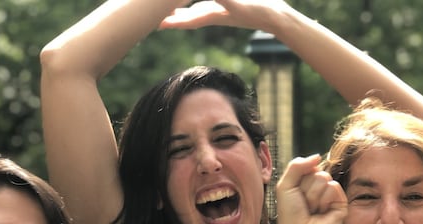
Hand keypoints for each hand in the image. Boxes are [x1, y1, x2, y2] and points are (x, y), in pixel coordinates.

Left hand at [159, 0, 293, 34]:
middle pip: (184, 17)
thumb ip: (225, 0)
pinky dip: (190, 3)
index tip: (154, 23)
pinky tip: (186, 2)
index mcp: (213, 14)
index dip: (170, 21)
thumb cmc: (260, 11)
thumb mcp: (241, 3)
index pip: (187, 19)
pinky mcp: (224, 4)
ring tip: (160, 10)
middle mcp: (212, 13)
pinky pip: (202, 4)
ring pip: (191, 10)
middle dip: (166, 17)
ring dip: (176, 10)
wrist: (276, 17)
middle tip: (146, 18)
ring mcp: (217, 9)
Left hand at [275, 155, 346, 223]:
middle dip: (307, 189)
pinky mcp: (341, 204)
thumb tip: (317, 156)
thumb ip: (296, 165)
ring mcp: (331, 196)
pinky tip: (322, 212)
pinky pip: (334, 187)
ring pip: (325, 179)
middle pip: (317, 172)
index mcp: (307, 183)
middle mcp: (320, 188)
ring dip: (314, 196)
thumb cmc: (290, 214)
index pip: (309, 166)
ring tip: (313, 210)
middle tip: (304, 205)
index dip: (300, 178)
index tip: (295, 194)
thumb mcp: (285, 185)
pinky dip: (325, 199)